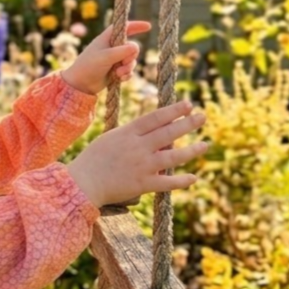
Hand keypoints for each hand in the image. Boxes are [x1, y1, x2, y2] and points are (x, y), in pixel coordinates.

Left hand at [61, 21, 151, 95]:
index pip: (124, 27)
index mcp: (107, 38)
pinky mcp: (116, 70)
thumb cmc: (89, 66)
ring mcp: (114, 59)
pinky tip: (119, 79)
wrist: (80, 84)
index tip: (148, 26)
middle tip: (123, 63)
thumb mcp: (105, 57)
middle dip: (131, 57)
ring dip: (128, 67)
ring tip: (118, 73)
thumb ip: (122, 51)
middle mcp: (112, 47)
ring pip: (131, 60)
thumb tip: (136, 47)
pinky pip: (128, 70)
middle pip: (132, 47)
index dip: (136, 26)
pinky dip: (126, 74)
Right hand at [66, 99, 207, 208]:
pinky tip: (193, 177)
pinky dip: (182, 181)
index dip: (173, 110)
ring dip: (191, 150)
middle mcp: (137, 147)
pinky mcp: (143, 185)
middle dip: (188, 123)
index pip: (155, 118)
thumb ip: (133, 135)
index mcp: (127, 133)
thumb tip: (157, 135)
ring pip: (173, 157)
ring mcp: (142, 166)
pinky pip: (167, 183)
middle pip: (168, 132)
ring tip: (205, 144)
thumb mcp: (111, 139)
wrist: (83, 183)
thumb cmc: (94, 159)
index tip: (188, 104)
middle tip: (203, 116)